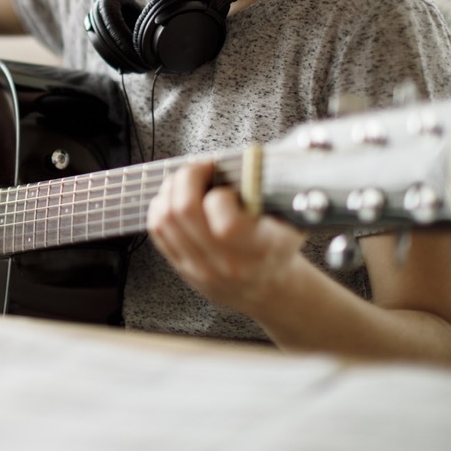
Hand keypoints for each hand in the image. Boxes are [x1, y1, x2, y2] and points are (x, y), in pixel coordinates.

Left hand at [146, 161, 305, 314]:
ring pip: (165, 217)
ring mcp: (199, 267)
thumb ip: (278, 194)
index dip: (221, 196)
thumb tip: (258, 162)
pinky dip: (161, 204)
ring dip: (171, 188)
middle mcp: (225, 263)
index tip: (228, 190)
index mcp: (258, 251)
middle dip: (188, 177)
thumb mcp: (293, 222)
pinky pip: (157, 228)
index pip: (226, 223)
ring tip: (188, 179)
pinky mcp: (180, 266)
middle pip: (184, 211)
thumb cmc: (278, 248)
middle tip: (200, 168)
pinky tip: (175, 195)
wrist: (266, 289)